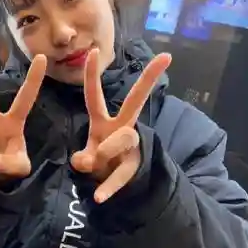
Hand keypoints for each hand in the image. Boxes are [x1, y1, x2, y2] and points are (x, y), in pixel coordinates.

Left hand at [71, 49, 171, 202]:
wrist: (117, 183)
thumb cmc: (100, 160)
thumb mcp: (88, 155)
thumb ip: (84, 157)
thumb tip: (82, 162)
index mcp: (103, 121)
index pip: (95, 95)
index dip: (91, 75)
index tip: (93, 50)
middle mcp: (120, 128)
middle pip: (135, 101)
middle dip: (148, 80)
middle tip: (165, 58)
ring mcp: (130, 146)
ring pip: (125, 138)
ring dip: (105, 150)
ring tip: (91, 164)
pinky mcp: (133, 167)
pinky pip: (122, 176)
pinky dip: (109, 187)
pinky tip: (99, 198)